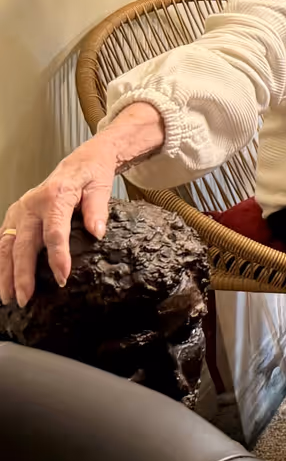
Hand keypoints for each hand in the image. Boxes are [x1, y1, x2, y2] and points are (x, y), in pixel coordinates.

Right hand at [2, 102, 160, 307]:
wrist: (80, 162)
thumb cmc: (91, 175)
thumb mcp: (100, 187)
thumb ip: (97, 209)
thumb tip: (97, 233)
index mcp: (54, 197)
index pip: (54, 233)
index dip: (57, 257)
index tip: (62, 279)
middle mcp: (31, 204)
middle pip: (23, 244)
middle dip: (22, 274)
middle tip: (24, 298)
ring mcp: (19, 210)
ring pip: (6, 245)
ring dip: (5, 273)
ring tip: (7, 297)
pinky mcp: (14, 215)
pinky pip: (3, 240)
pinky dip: (1, 261)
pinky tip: (3, 279)